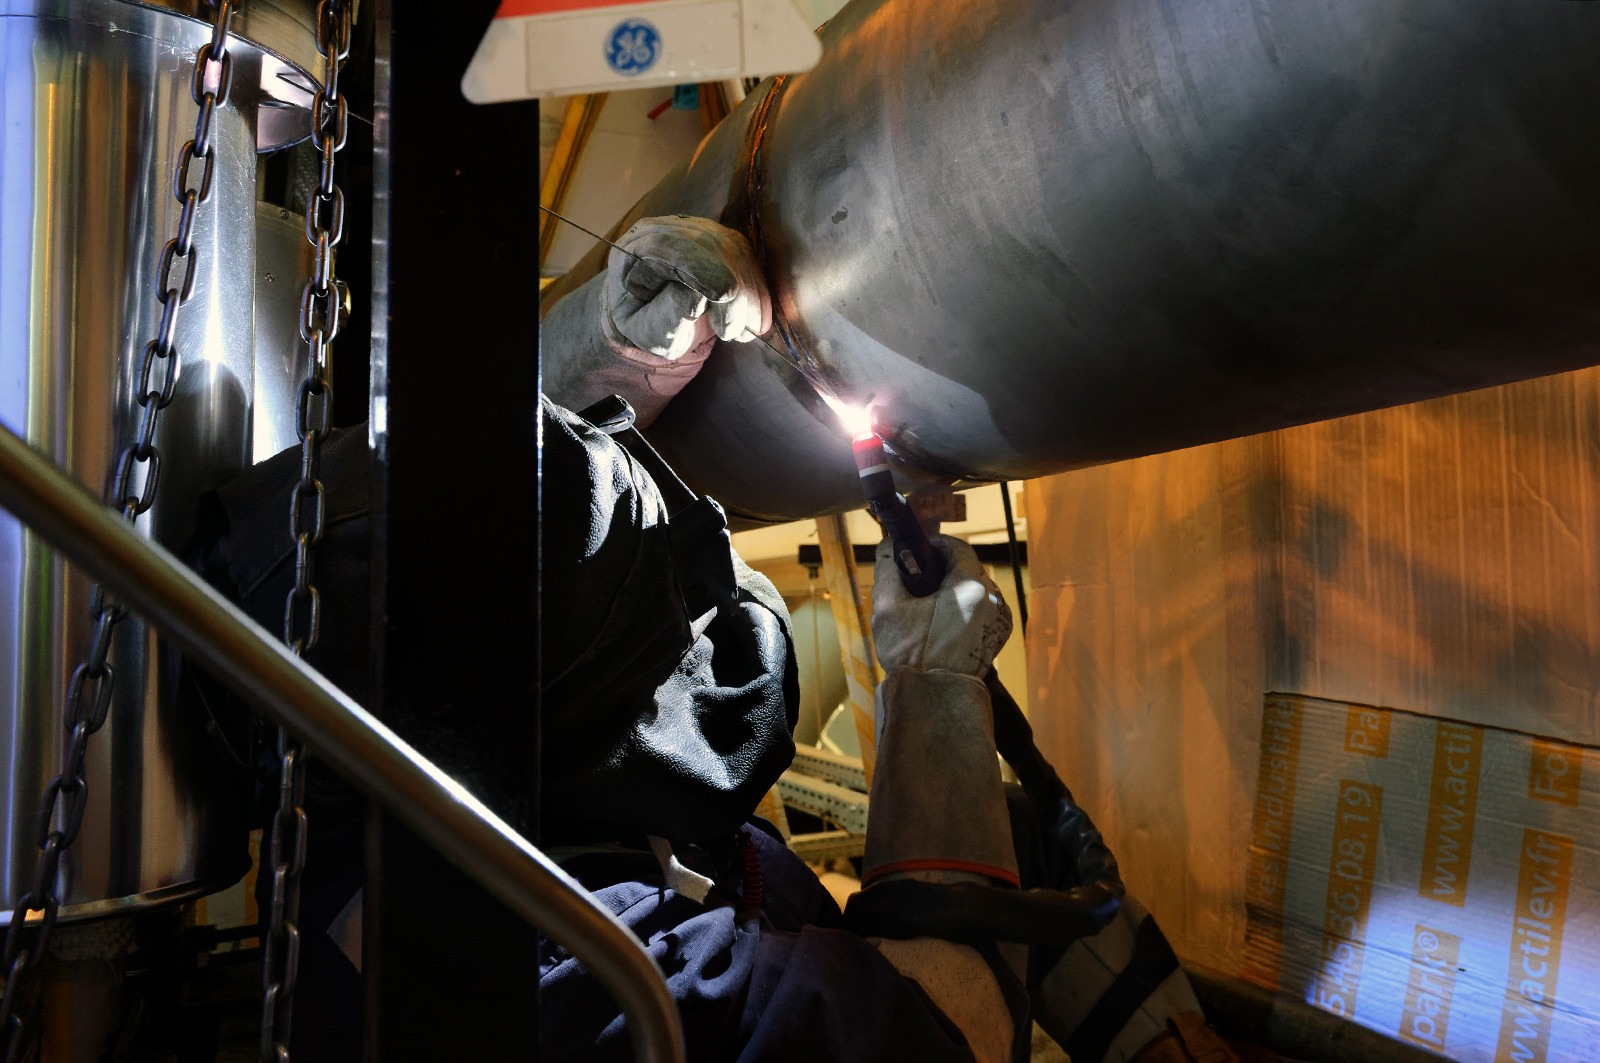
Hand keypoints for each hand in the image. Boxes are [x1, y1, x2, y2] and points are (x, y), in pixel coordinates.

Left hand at [600, 215, 771, 359]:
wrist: (658, 317)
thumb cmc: (649, 327)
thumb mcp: (651, 333)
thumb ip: (668, 317)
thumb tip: (697, 296)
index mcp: (636, 248)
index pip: (669, 246)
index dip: (701, 267)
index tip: (726, 295)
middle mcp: (668, 229)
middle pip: (711, 247)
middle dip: (733, 291)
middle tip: (731, 333)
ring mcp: (699, 229)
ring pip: (736, 252)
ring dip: (749, 295)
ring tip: (742, 333)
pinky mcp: (724, 238)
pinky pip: (749, 258)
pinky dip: (757, 290)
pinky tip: (753, 321)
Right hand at [871, 535, 1010, 676]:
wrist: (935, 700)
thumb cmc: (911, 654)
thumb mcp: (888, 607)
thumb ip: (887, 568)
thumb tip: (888, 546)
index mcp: (969, 586)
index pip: (956, 547)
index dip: (934, 545)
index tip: (917, 552)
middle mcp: (991, 599)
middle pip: (966, 569)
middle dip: (941, 570)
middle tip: (916, 581)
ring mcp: (998, 620)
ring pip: (973, 591)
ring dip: (952, 591)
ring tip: (926, 607)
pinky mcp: (996, 637)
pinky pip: (979, 612)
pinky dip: (962, 610)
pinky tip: (941, 625)